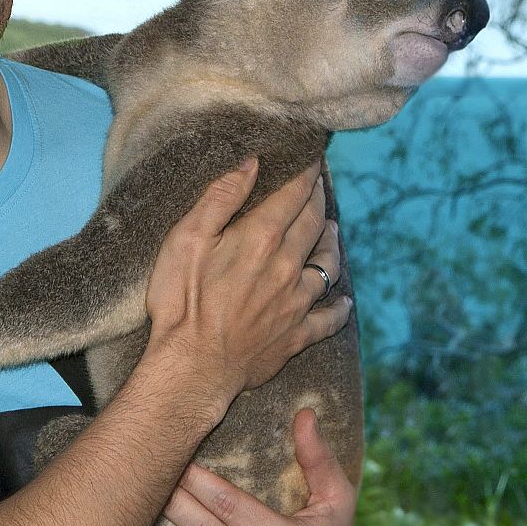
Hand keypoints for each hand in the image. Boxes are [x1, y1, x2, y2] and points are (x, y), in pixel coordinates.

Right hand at [144, 159, 351, 421]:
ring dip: (333, 243)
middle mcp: (287, 267)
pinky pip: (328, 320)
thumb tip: (250, 163)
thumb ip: (220, 199)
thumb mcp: (186, 240)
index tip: (313, 156)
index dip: (306, 172)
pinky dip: (340, 309)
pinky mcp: (295, 336)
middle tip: (319, 185)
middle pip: (314, 224)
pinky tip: (346, 303)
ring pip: (328, 265)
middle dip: (318, 200)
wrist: (192, 369)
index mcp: (261, 238)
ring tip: (333, 230)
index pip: (294, 194)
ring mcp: (295, 303)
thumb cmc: (181, 303)